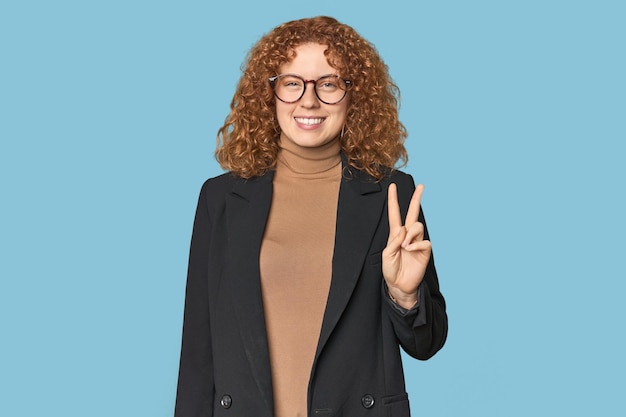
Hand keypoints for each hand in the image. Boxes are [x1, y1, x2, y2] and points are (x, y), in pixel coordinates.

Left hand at [382, 183, 431, 308]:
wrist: (399, 285)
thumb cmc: (390, 270)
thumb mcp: (386, 255)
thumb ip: (393, 241)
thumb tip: (404, 229)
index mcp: (395, 234)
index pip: (395, 213)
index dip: (393, 200)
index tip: (392, 186)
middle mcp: (407, 235)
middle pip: (413, 212)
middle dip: (416, 198)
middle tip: (421, 185)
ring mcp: (417, 242)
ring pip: (418, 226)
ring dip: (410, 234)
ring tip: (405, 245)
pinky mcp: (425, 250)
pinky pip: (424, 241)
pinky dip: (416, 244)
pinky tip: (410, 250)